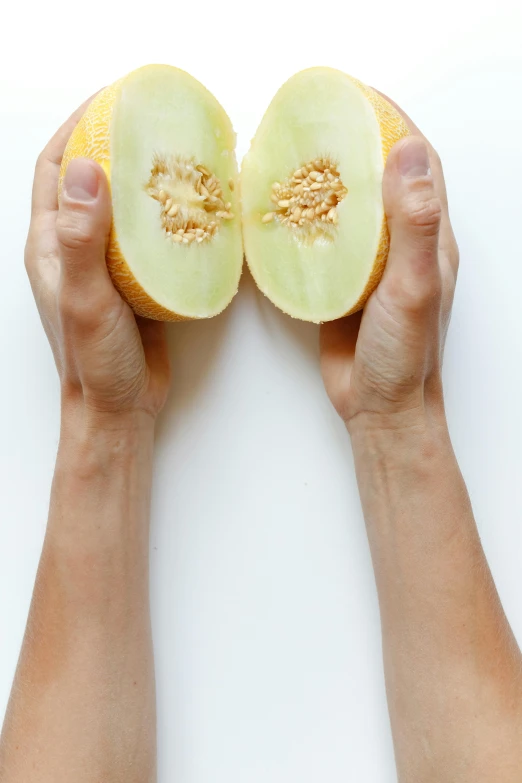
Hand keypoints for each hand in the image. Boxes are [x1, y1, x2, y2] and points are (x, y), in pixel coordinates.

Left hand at [24, 97, 170, 423]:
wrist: (119, 407)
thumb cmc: (94, 361)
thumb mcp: (84, 297)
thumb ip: (81, 238)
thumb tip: (84, 170)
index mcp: (51, 244)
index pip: (54, 168)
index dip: (76, 126)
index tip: (111, 98)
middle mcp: (76, 247)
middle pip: (90, 178)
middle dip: (115, 142)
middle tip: (153, 120)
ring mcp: (107, 264)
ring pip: (124, 206)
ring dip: (145, 178)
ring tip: (179, 155)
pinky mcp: (136, 281)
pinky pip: (150, 237)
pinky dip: (167, 216)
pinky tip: (194, 209)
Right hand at [321, 96, 458, 429]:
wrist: (380, 407)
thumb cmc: (404, 356)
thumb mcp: (413, 287)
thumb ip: (412, 223)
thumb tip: (407, 151)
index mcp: (428, 238)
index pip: (416, 162)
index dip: (392, 120)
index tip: (358, 95)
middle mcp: (401, 245)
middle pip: (378, 177)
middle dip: (351, 142)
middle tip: (315, 121)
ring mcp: (371, 265)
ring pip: (349, 209)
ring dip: (325, 180)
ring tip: (290, 158)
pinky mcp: (343, 285)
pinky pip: (324, 243)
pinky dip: (304, 223)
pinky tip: (278, 216)